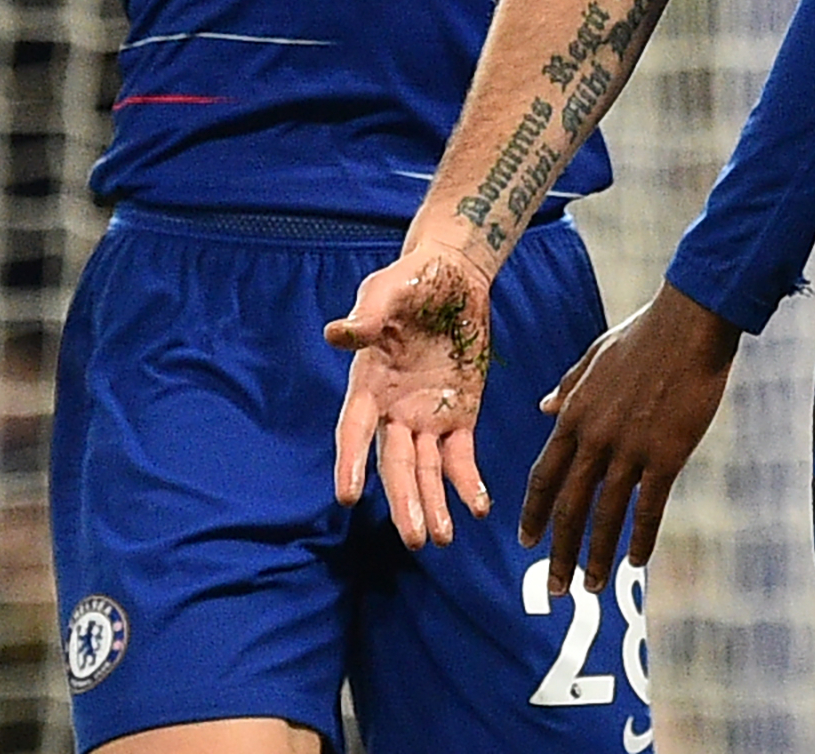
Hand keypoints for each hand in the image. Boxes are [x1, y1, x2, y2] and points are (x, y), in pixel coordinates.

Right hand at [327, 243, 500, 549]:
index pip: (353, 429)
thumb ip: (368, 315)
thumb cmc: (411, 281)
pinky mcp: (459, 415)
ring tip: (441, 538)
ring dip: (433, 504)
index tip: (347, 495)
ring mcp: (426, 417)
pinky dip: (467, 482)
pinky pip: (461, 456)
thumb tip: (337, 332)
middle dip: (403, 501)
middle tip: (414, 538)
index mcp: (368, 384)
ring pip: (426, 470)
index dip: (348, 461)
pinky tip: (477, 507)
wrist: (452, 275)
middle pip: (394, 464)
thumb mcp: (387, 289)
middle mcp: (393, 410)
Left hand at [523, 282, 743, 591]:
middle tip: (552, 588)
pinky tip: (636, 561)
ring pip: (605, 515)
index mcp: (574, 414)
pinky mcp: (666, 454)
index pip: (544, 476)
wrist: (689, 324)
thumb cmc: (644, 334)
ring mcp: (629, 448)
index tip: (527, 542)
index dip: (533, 513)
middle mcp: (595, 438)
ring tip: (588, 588)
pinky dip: (640, 538)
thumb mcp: (593, 356)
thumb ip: (567, 386)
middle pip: (568, 507)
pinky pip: (649, 507)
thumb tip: (542, 406)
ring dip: (594, 556)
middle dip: (558, 551)